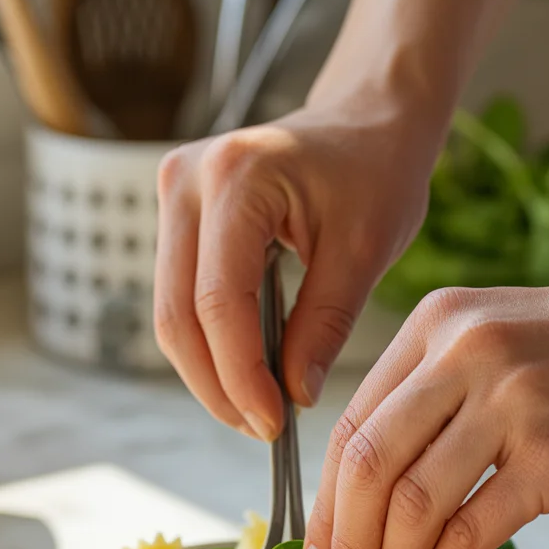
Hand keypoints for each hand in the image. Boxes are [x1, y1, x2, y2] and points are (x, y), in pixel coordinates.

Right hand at [153, 108, 432, 440]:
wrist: (366, 118)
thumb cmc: (377, 170)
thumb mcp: (364, 251)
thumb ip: (324, 326)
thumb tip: (293, 397)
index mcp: (236, 177)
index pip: (218, 302)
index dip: (240, 375)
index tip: (273, 424)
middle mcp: (187, 180)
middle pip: (178, 314)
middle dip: (217, 385)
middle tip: (263, 430)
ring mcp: (174, 194)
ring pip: (171, 313)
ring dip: (209, 371)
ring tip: (259, 409)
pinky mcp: (178, 214)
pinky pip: (181, 296)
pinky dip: (211, 343)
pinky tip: (247, 373)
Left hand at [304, 241, 548, 548]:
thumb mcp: (494, 344)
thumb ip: (431, 400)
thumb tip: (369, 500)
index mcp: (435, 326)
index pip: (352, 427)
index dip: (325, 505)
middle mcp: (462, 354)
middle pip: (369, 468)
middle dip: (346, 545)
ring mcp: (510, 401)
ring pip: (413, 503)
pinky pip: (472, 527)